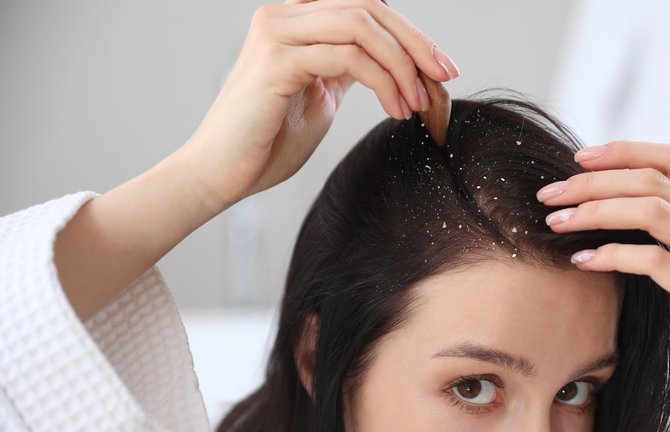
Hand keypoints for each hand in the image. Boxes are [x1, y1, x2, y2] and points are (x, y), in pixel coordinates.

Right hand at [179, 0, 459, 212]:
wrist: (222, 173)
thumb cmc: (268, 142)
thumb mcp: (321, 95)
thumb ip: (351, 68)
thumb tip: (397, 62)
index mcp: (297, 21)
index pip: (366, 6)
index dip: (410, 33)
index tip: (441, 68)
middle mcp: (284, 16)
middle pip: (369, 6)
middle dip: (416, 43)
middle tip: (445, 77)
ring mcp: (278, 33)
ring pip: (362, 25)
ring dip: (402, 65)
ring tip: (416, 103)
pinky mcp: (277, 61)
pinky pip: (347, 56)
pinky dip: (382, 81)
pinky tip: (394, 108)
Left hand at [537, 141, 669, 431]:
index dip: (624, 150)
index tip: (578, 158)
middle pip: (655, 180)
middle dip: (594, 181)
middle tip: (550, 194)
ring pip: (655, 211)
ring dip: (597, 211)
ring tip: (558, 222)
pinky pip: (656, 261)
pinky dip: (614, 255)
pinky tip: (583, 261)